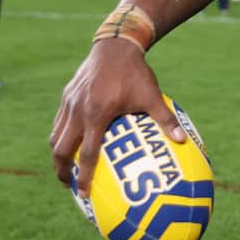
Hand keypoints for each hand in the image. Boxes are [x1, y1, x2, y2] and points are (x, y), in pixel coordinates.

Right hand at [49, 38, 185, 196]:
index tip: (83, 193)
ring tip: (64, 168)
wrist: (116, 46)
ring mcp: (69, 103)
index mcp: (98, 114)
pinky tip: (69, 143)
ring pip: (56, 135)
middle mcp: (78, 111)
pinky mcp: (67, 95)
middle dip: (62, 170)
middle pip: (61, 149)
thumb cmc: (136, 73)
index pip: (88, 153)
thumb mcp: (152, 96)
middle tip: (68, 185)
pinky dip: (60, 136)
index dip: (84, 175)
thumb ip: (165, 119)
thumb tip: (183, 140)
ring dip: (58, 154)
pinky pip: (59, 122)